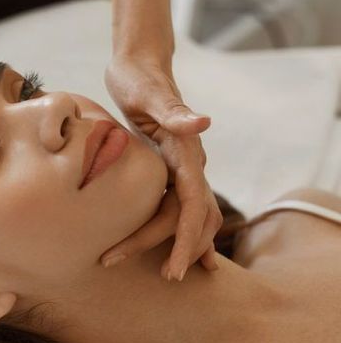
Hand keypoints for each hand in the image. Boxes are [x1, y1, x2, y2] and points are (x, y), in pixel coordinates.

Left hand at [102, 56, 221, 280]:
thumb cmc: (138, 77)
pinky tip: (169, 246)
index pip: (193, 205)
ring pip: (189, 214)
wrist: (139, 64)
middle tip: (166, 278)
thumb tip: (204, 123)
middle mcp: (189, 162)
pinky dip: (177, 227)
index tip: (177, 267)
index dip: (186, 239)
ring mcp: (180, 165)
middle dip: (180, 249)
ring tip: (169, 272)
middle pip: (191, 216)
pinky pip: (175, 203)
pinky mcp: (167, 166)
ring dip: (181, 242)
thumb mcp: (149, 93)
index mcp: (186, 152)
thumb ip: (174, 110)